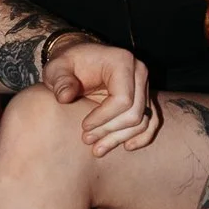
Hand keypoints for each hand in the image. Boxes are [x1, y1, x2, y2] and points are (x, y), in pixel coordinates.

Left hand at [47, 38, 159, 155]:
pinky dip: (141, 137)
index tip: (84, 127)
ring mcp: (144, 86)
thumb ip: (60, 81)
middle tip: (87, 140)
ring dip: (120, 138)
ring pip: (142, 121)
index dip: (103, 118)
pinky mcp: (144, 98)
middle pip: (134, 113)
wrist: (80, 60)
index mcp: (122, 61)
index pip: (122, 99)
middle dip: (109, 131)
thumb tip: (65, 97)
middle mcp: (139, 72)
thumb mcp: (58, 68)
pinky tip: (126, 147)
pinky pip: (151, 121)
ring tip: (97, 149)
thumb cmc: (68, 64)